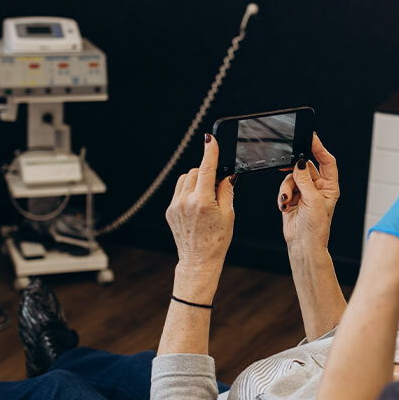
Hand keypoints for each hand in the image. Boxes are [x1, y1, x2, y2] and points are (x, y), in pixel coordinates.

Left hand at [165, 134, 235, 301]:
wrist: (199, 260)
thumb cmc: (217, 241)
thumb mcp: (229, 215)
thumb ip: (226, 191)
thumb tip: (226, 175)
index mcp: (202, 202)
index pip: (206, 169)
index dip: (209, 151)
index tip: (210, 138)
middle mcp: (185, 202)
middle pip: (195, 171)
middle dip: (207, 173)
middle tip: (218, 187)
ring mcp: (175, 206)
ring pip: (185, 179)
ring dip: (196, 180)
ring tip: (206, 197)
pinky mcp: (169, 210)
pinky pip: (179, 191)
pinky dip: (188, 191)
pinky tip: (197, 205)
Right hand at [278, 134, 339, 251]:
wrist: (303, 244)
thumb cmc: (315, 227)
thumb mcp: (313, 200)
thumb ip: (304, 179)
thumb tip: (300, 162)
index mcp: (330, 187)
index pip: (327, 161)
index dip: (320, 148)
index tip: (311, 138)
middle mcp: (318, 188)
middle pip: (306, 167)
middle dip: (297, 170)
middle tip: (290, 167)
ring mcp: (304, 192)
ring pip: (292, 177)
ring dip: (287, 187)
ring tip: (288, 199)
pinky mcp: (292, 198)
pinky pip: (284, 187)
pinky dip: (283, 194)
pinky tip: (285, 205)